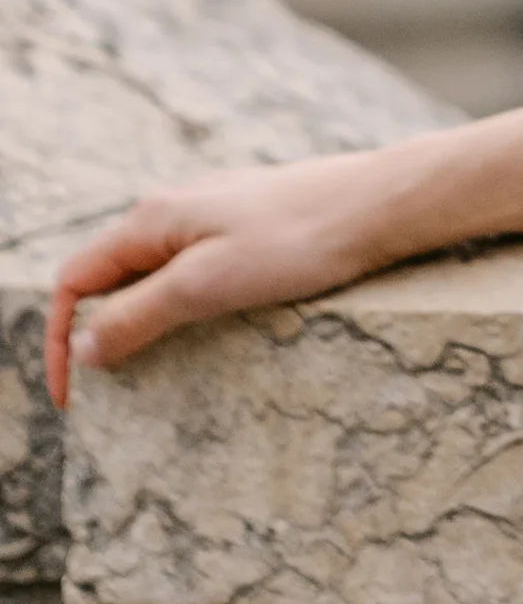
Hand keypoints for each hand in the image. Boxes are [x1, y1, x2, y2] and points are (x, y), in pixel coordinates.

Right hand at [44, 144, 427, 407]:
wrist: (382, 205)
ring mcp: (213, 218)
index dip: (60, 340)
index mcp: (153, 219)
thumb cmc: (299, 239)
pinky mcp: (248, 231)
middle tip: (110, 394)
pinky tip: (204, 334)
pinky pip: (192, 275)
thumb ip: (138, 313)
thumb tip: (82, 347)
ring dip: (139, 326)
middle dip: (97, 335)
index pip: (74, 282)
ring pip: (151, 279)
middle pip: (108, 280)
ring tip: (150, 376)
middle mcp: (174, 212)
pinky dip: (179, 311)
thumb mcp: (207, 284)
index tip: (73, 398)